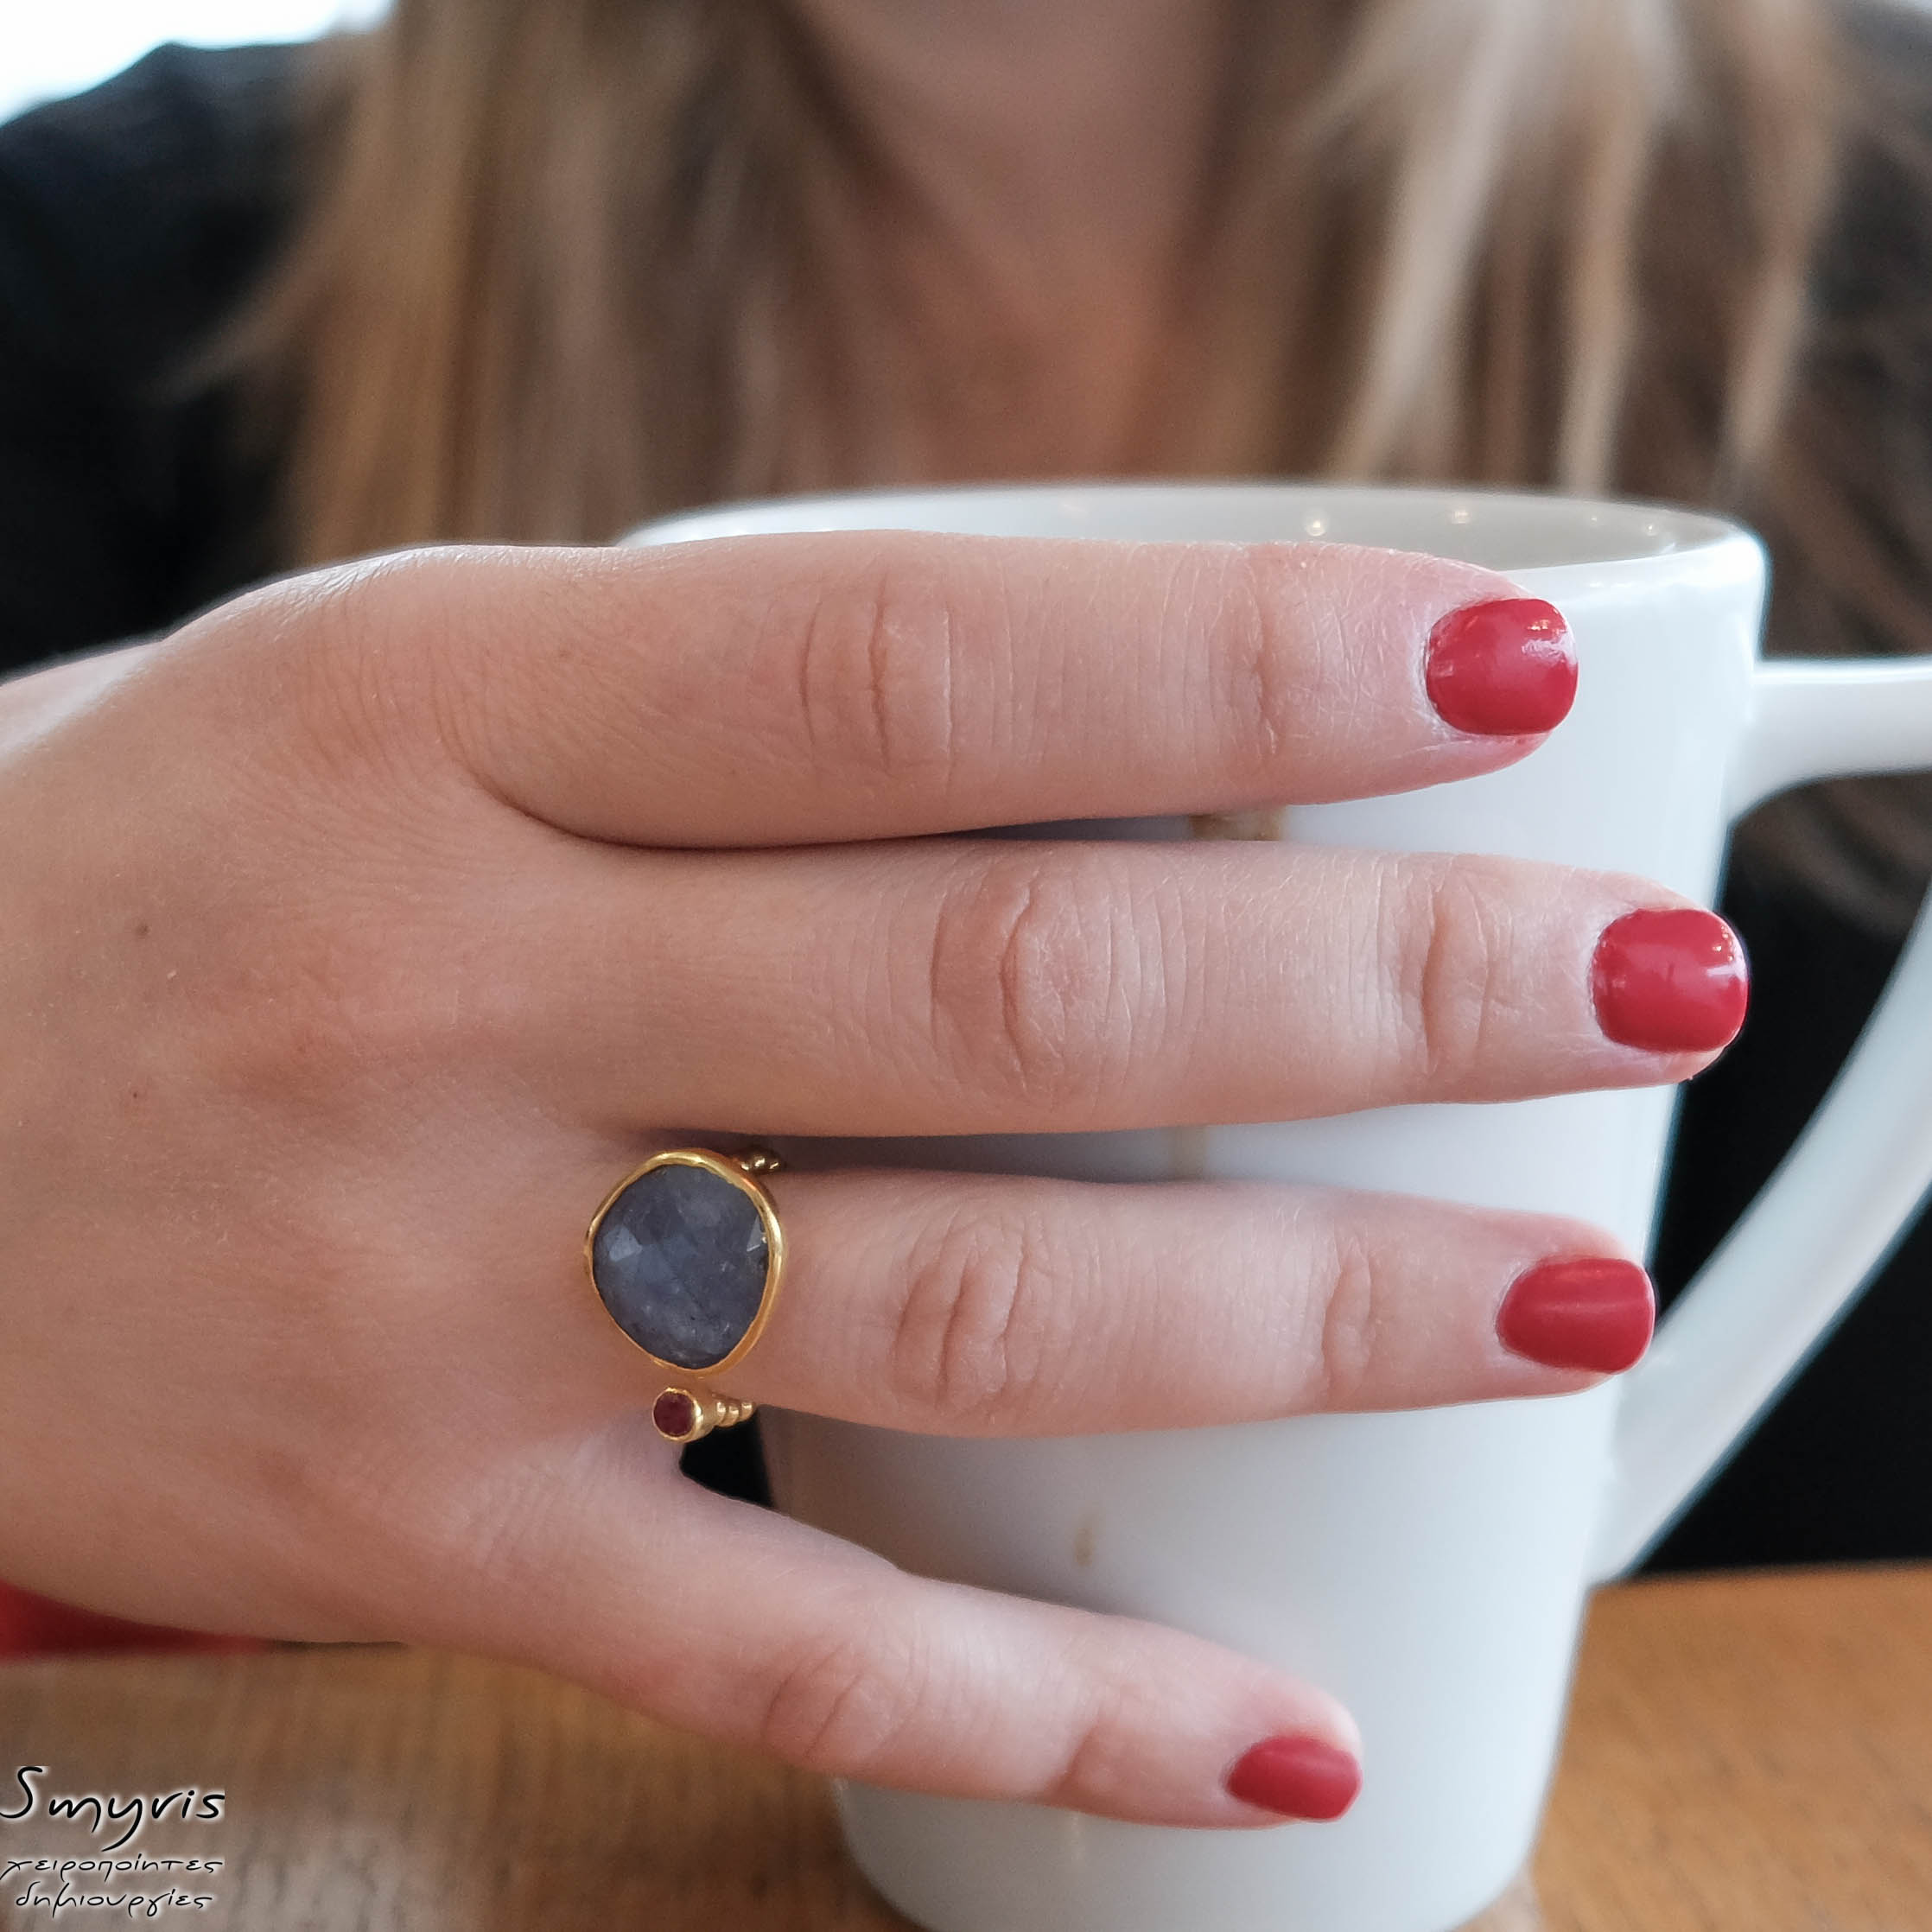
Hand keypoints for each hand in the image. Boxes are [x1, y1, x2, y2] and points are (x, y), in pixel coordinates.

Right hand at [0, 535, 1734, 1824]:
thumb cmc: (181, 865)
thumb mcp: (403, 683)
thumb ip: (732, 695)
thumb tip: (1120, 704)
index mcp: (450, 714)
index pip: (916, 665)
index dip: (1234, 665)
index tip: (1499, 677)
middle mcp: (449, 992)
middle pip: (1002, 983)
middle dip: (1374, 983)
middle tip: (1638, 982)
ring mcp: (428, 1292)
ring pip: (955, 1305)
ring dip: (1304, 1315)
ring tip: (1558, 1305)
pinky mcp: (412, 1537)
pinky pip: (762, 1644)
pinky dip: (1042, 1702)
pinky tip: (1266, 1723)